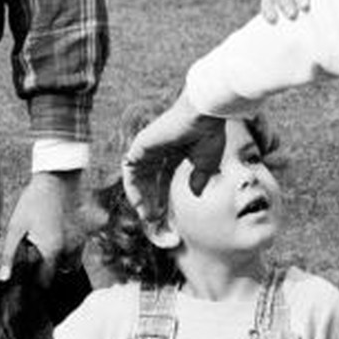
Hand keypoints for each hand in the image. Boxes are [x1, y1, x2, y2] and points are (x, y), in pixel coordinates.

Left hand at [0, 170, 80, 283]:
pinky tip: (58, 234)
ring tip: (48, 244)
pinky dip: (70, 248)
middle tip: (37, 253)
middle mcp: (70, 249)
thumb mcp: (16, 227)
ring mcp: (81, 241)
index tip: (29, 272)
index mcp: (52, 250)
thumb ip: (10, 255)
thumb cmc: (34, 201)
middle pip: (59, 273)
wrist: (57, 177)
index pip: (45, 281)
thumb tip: (4, 278)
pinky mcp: (86, 232)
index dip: (35, 280)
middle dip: (48, 269)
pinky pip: (79, 250)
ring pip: (72, 263)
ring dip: (61, 261)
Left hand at [121, 92, 225, 222]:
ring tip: (150, 218)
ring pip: (137, 179)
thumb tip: (195, 193)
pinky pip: (130, 171)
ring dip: (142, 199)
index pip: (162, 180)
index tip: (165, 218)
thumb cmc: (208, 134)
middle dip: (151, 203)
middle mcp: (158, 151)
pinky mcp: (140, 145)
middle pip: (148, 182)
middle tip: (156, 223)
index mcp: (173, 152)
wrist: (204, 116)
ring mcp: (147, 147)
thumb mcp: (207, 163)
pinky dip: (133, 189)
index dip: (162, 199)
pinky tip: (141, 204)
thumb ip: (199, 178)